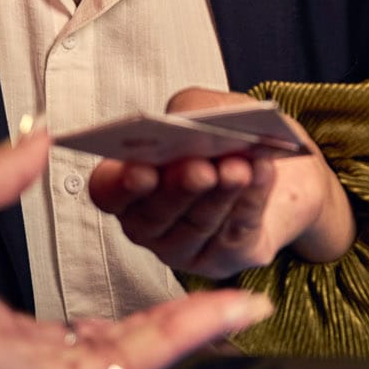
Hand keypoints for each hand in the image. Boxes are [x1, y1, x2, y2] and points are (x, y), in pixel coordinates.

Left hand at [0, 132, 270, 368]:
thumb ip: (2, 166)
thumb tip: (38, 140)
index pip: (71, 315)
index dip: (120, 296)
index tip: (160, 270)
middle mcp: (21, 360)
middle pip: (117, 340)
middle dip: (175, 316)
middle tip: (219, 292)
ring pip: (138, 351)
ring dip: (195, 324)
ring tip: (242, 302)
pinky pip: (139, 361)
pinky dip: (189, 333)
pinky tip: (227, 310)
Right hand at [85, 87, 350, 278]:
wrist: (261, 162)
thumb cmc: (218, 134)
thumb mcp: (202, 108)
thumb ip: (193, 110)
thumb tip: (199, 122)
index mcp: (125, 183)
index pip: (107, 192)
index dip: (120, 185)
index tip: (142, 170)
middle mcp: (146, 223)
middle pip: (155, 215)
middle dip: (180, 190)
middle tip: (200, 169)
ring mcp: (183, 248)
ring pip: (198, 225)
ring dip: (220, 195)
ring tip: (239, 168)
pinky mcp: (223, 260)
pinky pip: (235, 233)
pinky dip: (251, 200)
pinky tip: (261, 174)